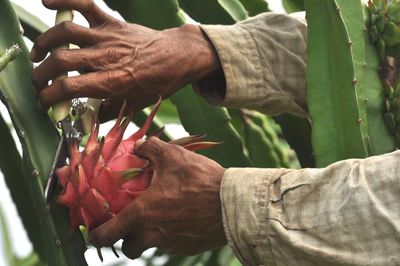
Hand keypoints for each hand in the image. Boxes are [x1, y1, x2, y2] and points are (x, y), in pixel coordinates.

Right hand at [31, 0, 220, 116]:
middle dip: (41, 74)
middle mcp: (106, 58)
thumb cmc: (158, 82)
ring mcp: (107, 37)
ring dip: (44, 42)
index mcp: (113, 82)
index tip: (44, 102)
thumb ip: (106, 112)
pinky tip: (48, 2)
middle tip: (39, 82)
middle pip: (60, 61)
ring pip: (65, 33)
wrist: (177, 57)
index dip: (48, 97)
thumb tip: (84, 119)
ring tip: (39, 54)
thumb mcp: (134, 105)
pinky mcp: (111, 23)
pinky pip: (85, 4)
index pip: (68, 88)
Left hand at [89, 137, 226, 258]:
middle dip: (125, 239)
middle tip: (132, 224)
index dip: (96, 235)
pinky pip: (172, 244)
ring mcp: (172, 244)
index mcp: (143, 214)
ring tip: (162, 215)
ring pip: (151, 246)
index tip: (96, 231)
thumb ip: (151, 148)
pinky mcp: (188, 247)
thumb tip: (140, 146)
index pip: (107, 236)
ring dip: (150, 235)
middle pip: (128, 249)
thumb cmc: (200, 180)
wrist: (233, 202)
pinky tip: (182, 217)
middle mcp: (154, 234)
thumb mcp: (173, 155)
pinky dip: (171, 234)